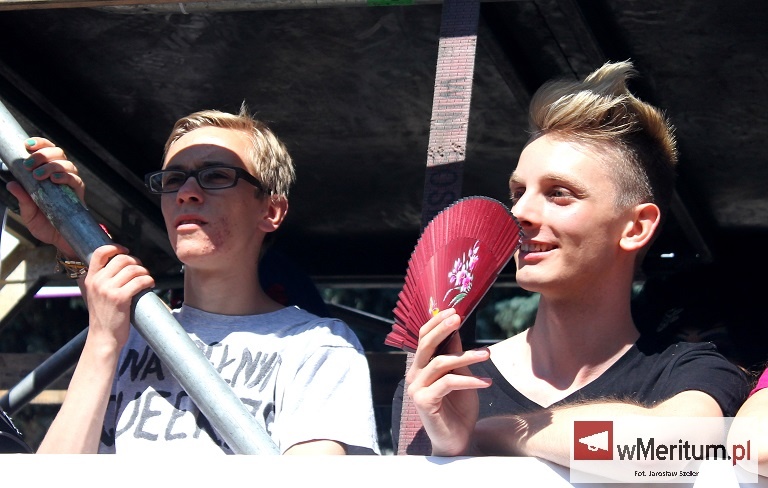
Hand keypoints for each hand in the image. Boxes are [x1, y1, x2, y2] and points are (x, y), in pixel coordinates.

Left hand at [5, 137, 85, 256]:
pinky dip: (65, 176)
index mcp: (48, 175)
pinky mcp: (79, 193)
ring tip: (39, 175)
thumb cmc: (47, 226)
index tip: (27, 145)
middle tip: (30, 164)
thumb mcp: (29, 213)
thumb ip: (22, 199)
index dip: (40, 144)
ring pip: (67, 163)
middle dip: (43, 154)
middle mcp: (61, 175)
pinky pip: (76, 179)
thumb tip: (12, 184)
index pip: (47, 152)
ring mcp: (71, 183)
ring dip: (52, 165)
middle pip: (58, 153)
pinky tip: (56, 180)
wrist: (62, 241)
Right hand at [83, 245, 154, 349]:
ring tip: (147, 279)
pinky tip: (150, 284)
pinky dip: (149, 280)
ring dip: (144, 272)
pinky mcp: (120, 298)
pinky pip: (140, 281)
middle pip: (122, 259)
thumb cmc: (103, 317)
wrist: (103, 338)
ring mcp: (108, 290)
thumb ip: (101, 280)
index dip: (115, 247)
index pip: (99, 252)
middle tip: (141, 270)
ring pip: (133, 269)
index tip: (125, 250)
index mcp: (90, 279)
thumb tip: (118, 264)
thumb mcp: (94, 295)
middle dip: (136, 261)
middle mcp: (97, 282)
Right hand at [405, 308, 491, 455]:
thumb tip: (456, 330)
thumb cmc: (459, 409)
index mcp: (421, 367)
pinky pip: (448, 383)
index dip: (436, 323)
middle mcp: (414, 375)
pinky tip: (486, 382)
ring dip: (466, 356)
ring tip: (487, 354)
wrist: (457, 440)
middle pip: (426, 345)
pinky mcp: (423, 401)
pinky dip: (469, 380)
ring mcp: (416, 389)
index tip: (454, 311)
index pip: (423, 338)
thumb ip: (456, 356)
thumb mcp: (462, 377)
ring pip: (440, 363)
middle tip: (458, 317)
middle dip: (442, 328)